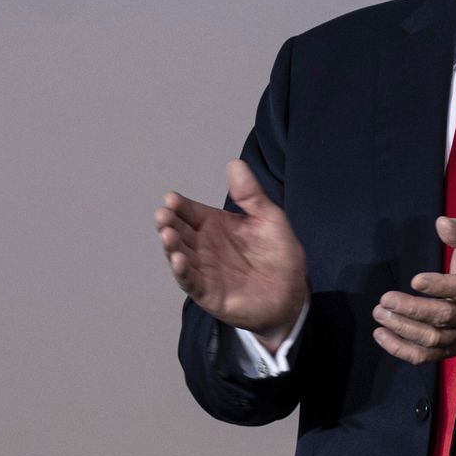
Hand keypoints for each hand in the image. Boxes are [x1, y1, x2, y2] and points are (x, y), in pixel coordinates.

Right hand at [156, 159, 306, 351]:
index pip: (191, 212)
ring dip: (171, 245)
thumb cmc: (278, 254)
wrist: (292, 293)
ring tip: (167, 234)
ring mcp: (204, 270)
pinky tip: (178, 259)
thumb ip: (251, 194)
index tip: (171, 198)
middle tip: (164, 214)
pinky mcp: (208, 292)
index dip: (180, 205)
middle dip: (169, 223)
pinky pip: (191, 281)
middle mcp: (204, 246)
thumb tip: (234, 163)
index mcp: (216, 225)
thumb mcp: (269, 218)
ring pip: (180, 255)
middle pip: (180, 232)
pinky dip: (182, 271)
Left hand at [372, 217, 455, 364]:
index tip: (415, 280)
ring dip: (403, 329)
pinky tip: (381, 335)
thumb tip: (441, 222)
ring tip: (380, 314)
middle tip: (386, 299)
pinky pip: (426, 357)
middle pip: (442, 316)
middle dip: (411, 309)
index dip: (439, 286)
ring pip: (432, 339)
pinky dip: (402, 350)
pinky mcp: (451, 350)